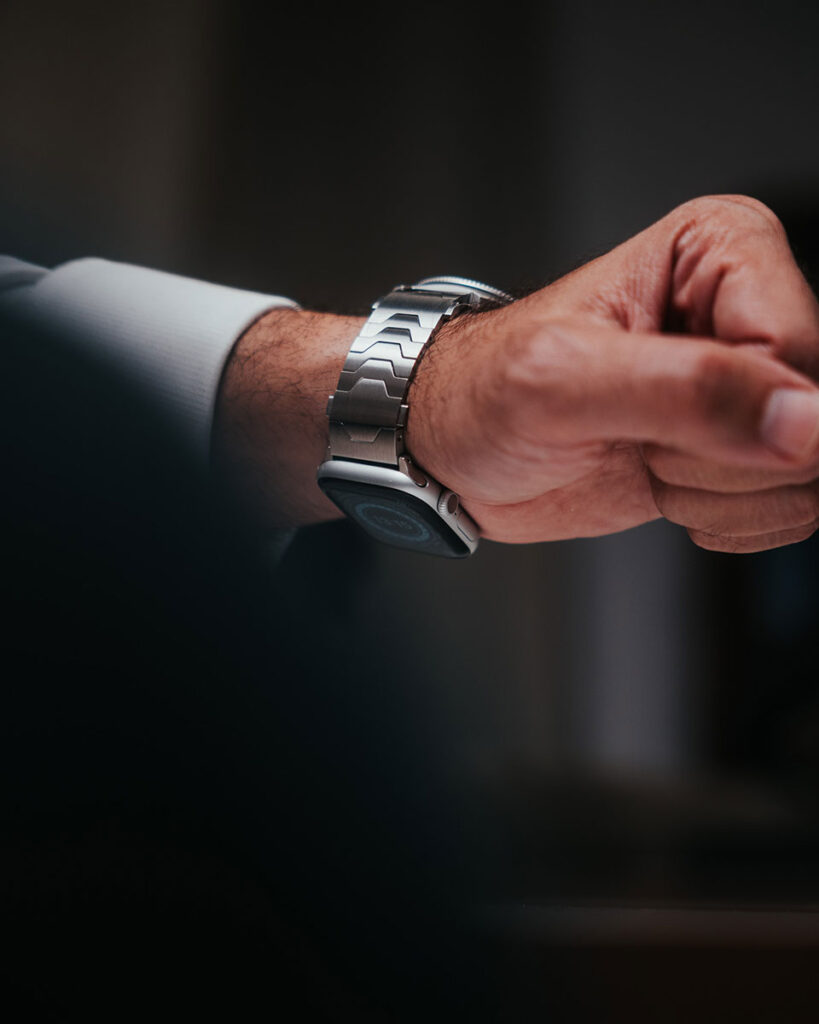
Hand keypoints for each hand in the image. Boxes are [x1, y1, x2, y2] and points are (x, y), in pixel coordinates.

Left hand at [407, 196, 818, 550]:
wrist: (456, 448)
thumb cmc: (484, 391)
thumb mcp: (562, 380)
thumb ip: (686, 392)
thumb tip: (803, 422)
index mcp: (723, 251)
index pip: (799, 351)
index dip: (731, 411)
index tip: (653, 420)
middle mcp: (749, 312)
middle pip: (811, 422)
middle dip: (716, 457)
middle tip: (638, 435)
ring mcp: (752, 389)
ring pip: (804, 477)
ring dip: (711, 491)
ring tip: (641, 451)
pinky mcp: (745, 450)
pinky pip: (788, 511)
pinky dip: (717, 517)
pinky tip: (661, 481)